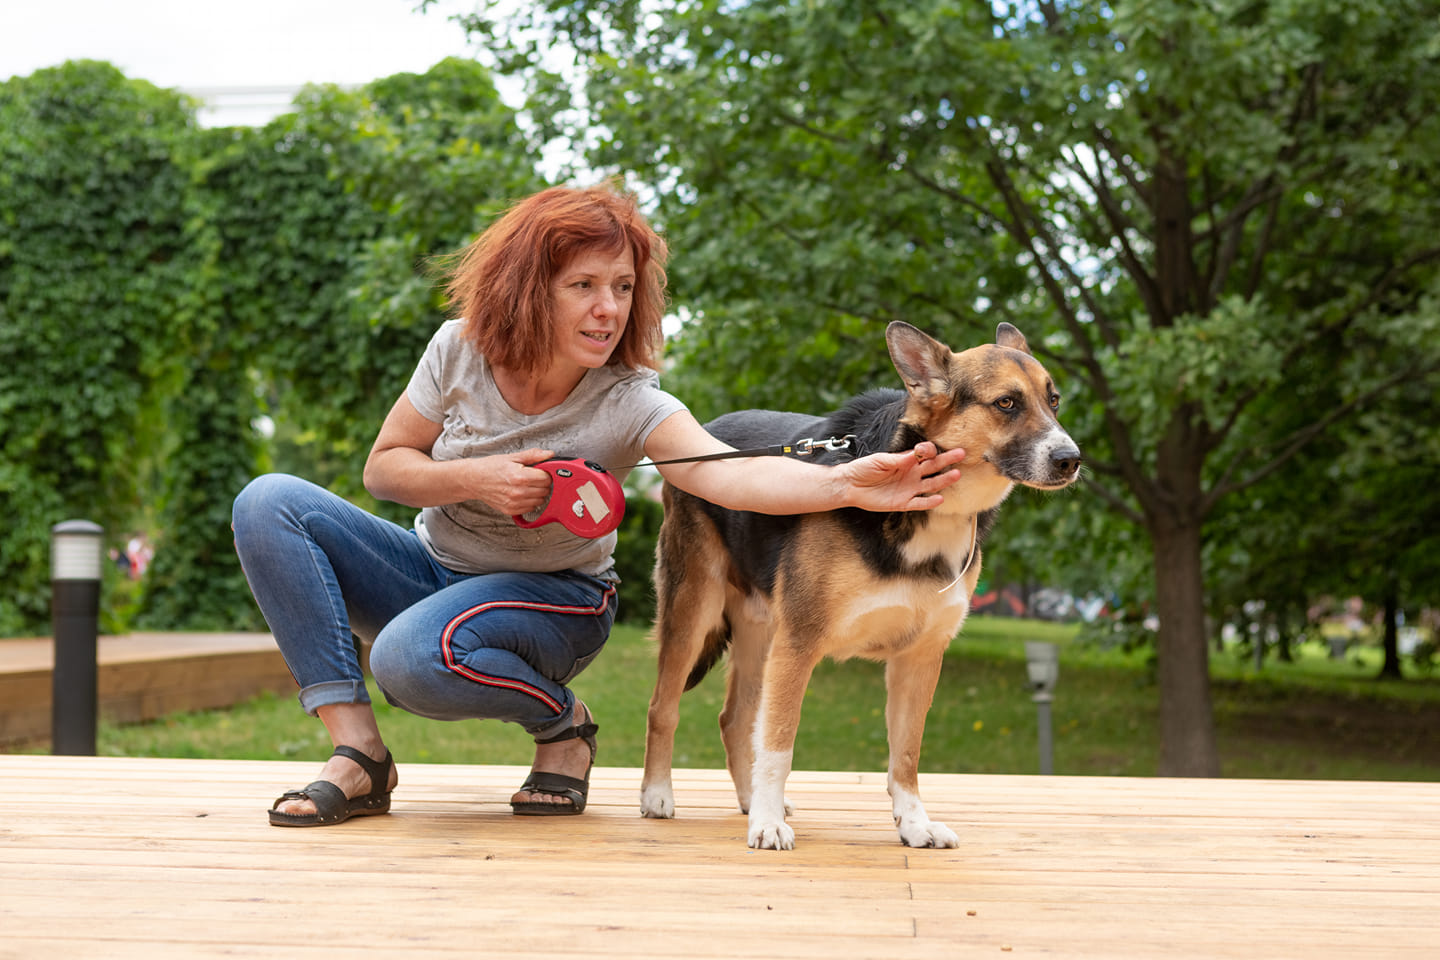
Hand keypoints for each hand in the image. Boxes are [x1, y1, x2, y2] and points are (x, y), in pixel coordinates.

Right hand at [469, 448, 554, 515]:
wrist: (473, 480)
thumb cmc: (490, 467)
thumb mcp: (512, 457)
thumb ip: (533, 456)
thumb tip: (549, 454)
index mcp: (519, 477)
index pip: (546, 479)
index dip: (546, 474)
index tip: (541, 471)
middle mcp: (517, 492)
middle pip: (545, 490)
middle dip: (542, 483)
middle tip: (534, 477)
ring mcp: (514, 503)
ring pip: (540, 501)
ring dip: (538, 493)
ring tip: (528, 485)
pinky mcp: (510, 510)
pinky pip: (530, 509)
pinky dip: (530, 502)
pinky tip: (523, 493)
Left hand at [840, 442, 964, 511]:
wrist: (850, 486)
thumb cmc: (863, 469)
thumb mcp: (880, 460)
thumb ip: (897, 459)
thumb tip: (915, 454)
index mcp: (905, 460)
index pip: (923, 454)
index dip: (928, 450)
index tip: (928, 449)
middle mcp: (911, 474)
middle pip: (932, 467)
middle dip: (946, 460)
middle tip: (961, 454)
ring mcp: (909, 489)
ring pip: (930, 484)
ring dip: (943, 480)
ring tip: (956, 475)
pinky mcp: (903, 503)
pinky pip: (919, 503)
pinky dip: (929, 502)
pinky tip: (940, 498)